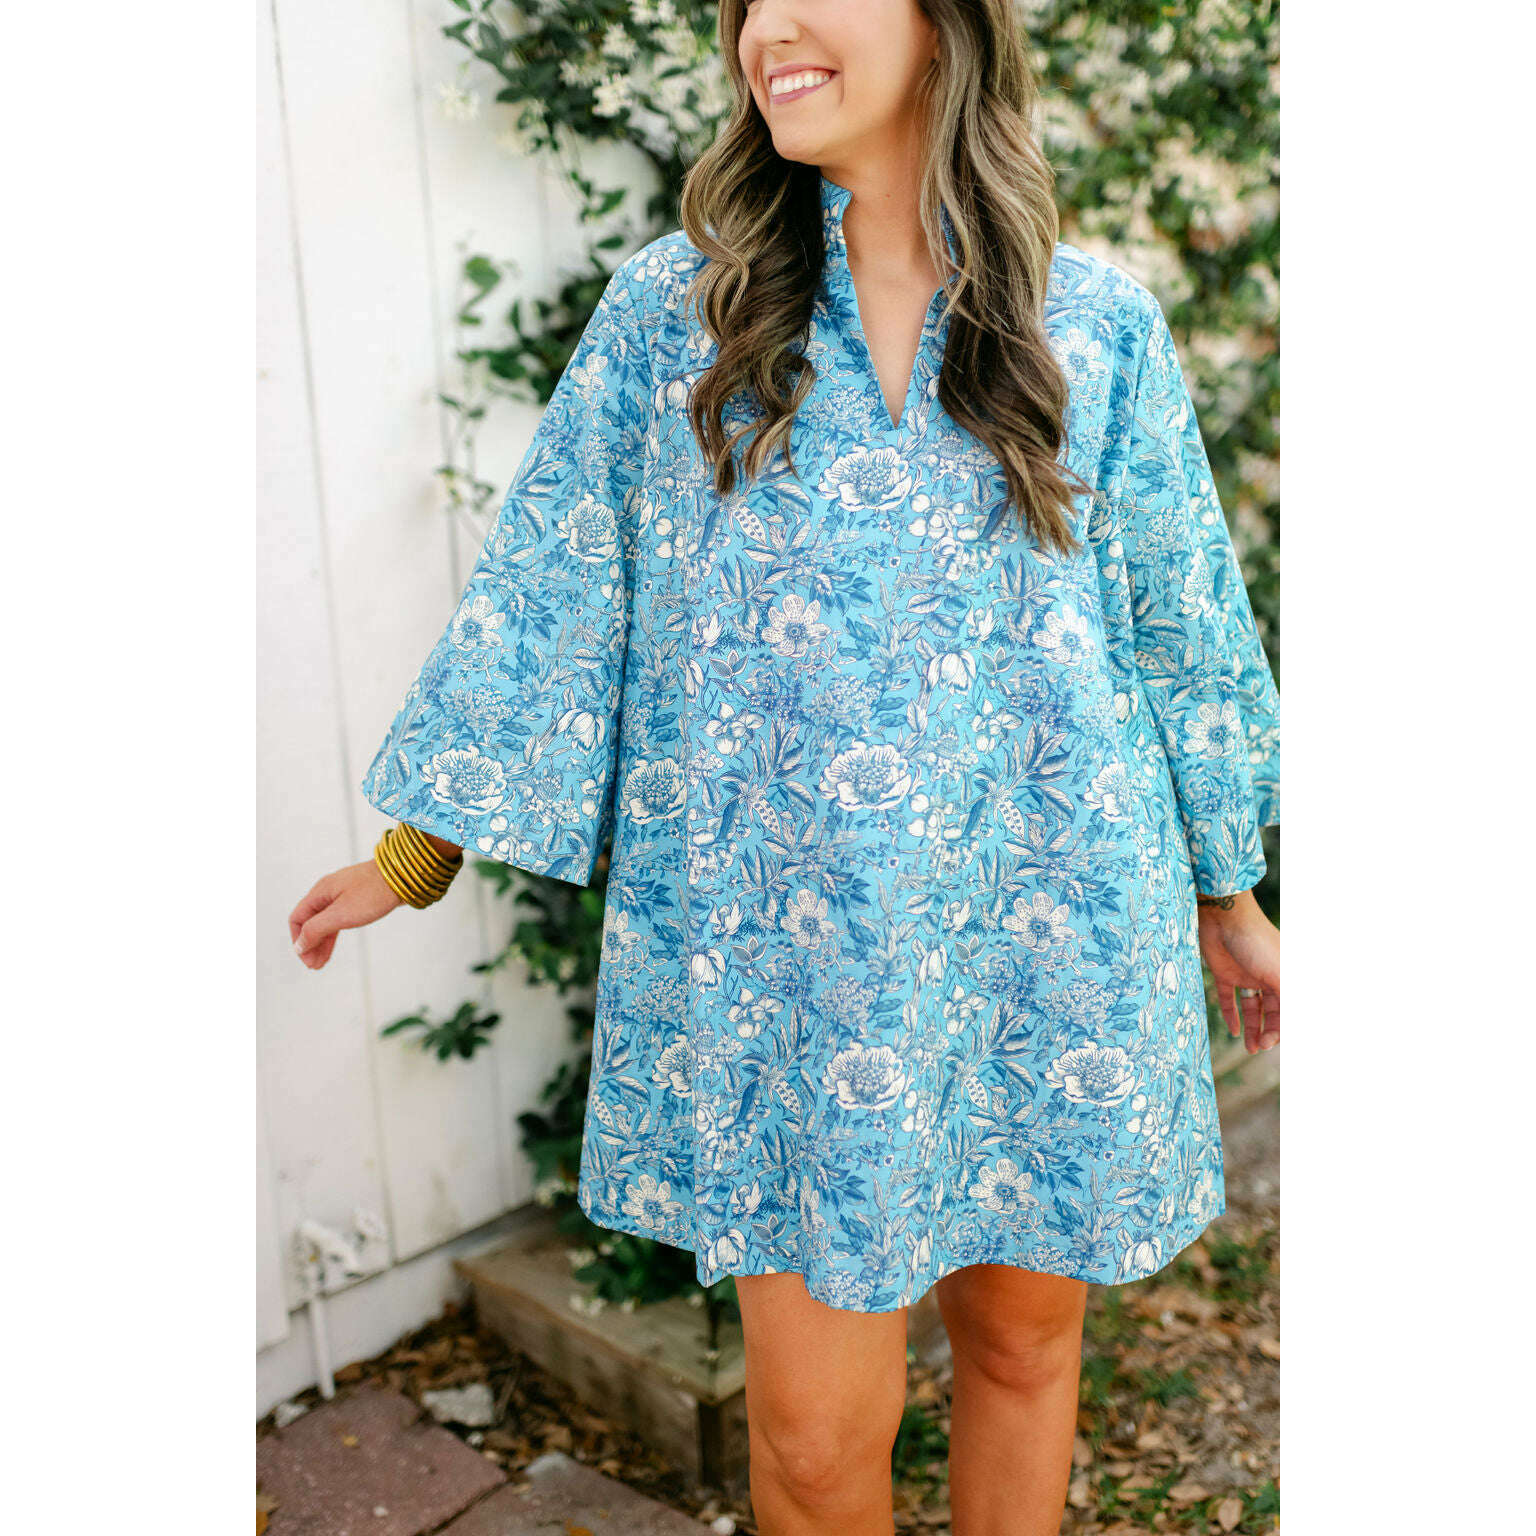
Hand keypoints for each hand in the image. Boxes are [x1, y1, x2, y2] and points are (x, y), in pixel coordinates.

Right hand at [289, 860, 403, 970]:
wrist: (404, 875)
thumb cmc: (373, 892)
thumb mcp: (341, 914)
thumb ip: (317, 929)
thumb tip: (299, 946)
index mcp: (320, 892)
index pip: (297, 918)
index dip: (298, 940)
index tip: (306, 959)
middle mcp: (328, 892)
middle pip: (310, 922)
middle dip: (310, 944)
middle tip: (314, 966)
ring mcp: (343, 895)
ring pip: (325, 922)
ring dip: (321, 942)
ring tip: (321, 963)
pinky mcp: (357, 899)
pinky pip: (339, 919)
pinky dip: (334, 934)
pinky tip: (333, 947)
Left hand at [1196, 889, 1279, 1053]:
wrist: (1222, 916)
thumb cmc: (1256, 942)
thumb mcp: (1279, 975)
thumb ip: (1290, 1002)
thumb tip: (1297, 1028)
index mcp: (1286, 976)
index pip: (1289, 1009)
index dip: (1284, 1028)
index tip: (1275, 1044)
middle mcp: (1268, 976)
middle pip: (1272, 1011)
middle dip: (1269, 1032)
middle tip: (1259, 1048)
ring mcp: (1246, 975)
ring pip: (1252, 1008)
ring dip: (1252, 1029)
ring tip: (1250, 1048)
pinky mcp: (1224, 972)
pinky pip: (1230, 998)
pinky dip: (1232, 1015)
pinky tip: (1233, 1031)